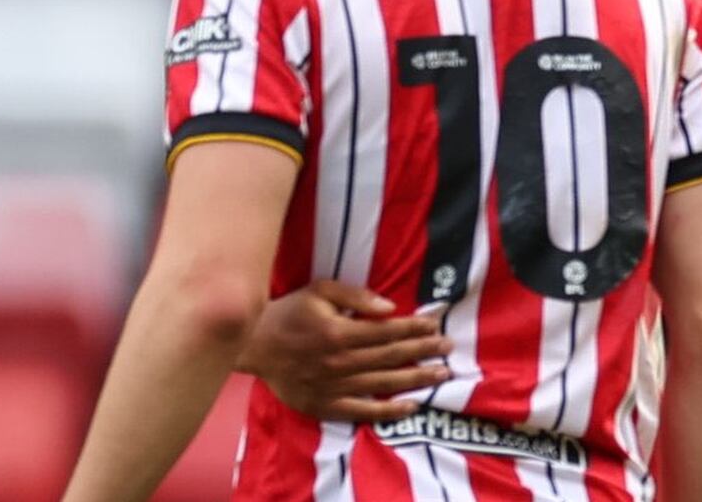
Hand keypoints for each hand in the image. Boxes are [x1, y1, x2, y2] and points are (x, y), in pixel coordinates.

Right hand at [239, 279, 453, 421]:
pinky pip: (362, 410)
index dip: (414, 327)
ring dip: (415, 379)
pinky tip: (411, 407)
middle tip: (449, 348)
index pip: (387, 331)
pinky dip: (388, 411)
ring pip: (383, 384)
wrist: (253, 346)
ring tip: (441, 376)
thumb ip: (354, 295)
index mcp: (340, 332)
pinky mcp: (326, 405)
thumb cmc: (288, 313)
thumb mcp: (318, 291)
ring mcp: (334, 386)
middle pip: (391, 357)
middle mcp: (341, 361)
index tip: (436, 324)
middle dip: (423, 350)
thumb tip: (389, 307)